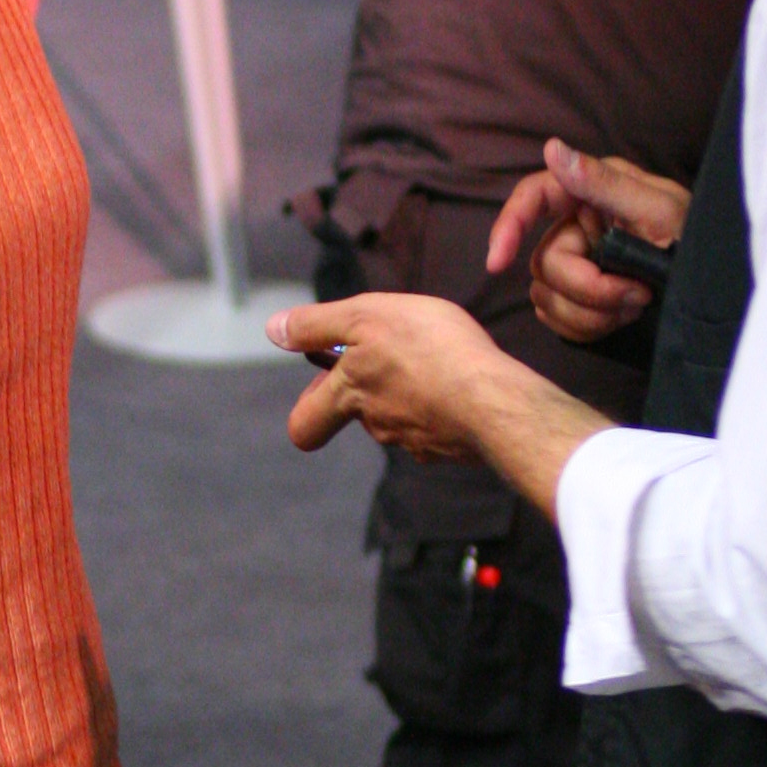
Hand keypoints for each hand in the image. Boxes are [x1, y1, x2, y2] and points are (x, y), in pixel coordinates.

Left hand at [266, 287, 511, 461]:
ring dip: (408, 392)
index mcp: (349, 396)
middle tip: (388, 359)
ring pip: (398, 418)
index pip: (304, 426)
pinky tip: (461, 383)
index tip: (322, 384)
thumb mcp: (365, 318)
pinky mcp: (451, 448)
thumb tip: (274, 330)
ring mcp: (415, 442)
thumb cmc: (430, 351)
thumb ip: (317, 325)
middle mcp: (377, 427)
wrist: (493, 401)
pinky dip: (442, 406)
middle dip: (364, 392)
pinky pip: (437, 426)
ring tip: (434, 358)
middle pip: (356, 417)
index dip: (307, 409)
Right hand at [485, 142, 688, 345]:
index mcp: (592, 192)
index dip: (510, 225)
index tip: (498, 262)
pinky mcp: (582, 298)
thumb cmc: (697, 238)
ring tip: (635, 305)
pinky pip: (558, 319)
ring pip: (547, 297)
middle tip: (635, 294)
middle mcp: (579, 225)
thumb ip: (603, 183)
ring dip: (590, 312)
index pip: (534, 197)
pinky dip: (586, 328)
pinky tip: (621, 319)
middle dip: (587, 289)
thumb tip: (554, 150)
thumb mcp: (658, 208)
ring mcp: (579, 264)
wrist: (718, 286)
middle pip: (544, 263)